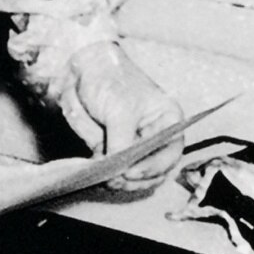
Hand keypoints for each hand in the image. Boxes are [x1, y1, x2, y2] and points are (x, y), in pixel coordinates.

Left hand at [62, 42, 183, 194]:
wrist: (82, 70)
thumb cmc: (110, 80)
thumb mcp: (121, 109)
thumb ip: (122, 139)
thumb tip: (121, 168)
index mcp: (168, 121)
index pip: (170, 152)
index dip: (154, 167)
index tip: (131, 172)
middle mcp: (155, 138)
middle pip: (156, 171)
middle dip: (137, 179)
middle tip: (116, 179)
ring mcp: (134, 148)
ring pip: (137, 178)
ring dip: (123, 183)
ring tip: (107, 178)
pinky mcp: (114, 153)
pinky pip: (116, 174)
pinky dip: (108, 178)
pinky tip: (98, 175)